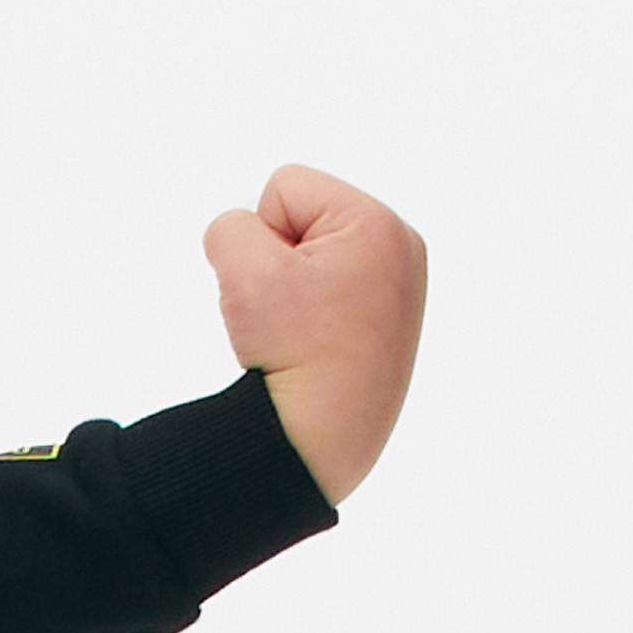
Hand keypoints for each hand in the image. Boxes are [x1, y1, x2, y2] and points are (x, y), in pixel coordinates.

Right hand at [202, 167, 426, 501]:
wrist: (316, 444)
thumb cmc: (288, 355)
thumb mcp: (242, 271)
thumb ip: (230, 228)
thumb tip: (245, 240)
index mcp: (377, 224)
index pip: (282, 188)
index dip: (258, 238)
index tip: (278, 293)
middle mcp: (402, 248)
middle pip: (302, 221)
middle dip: (279, 262)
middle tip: (290, 319)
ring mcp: (401, 288)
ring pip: (313, 260)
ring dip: (291, 291)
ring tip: (302, 337)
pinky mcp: (390, 323)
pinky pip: (331, 294)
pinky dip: (312, 317)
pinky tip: (316, 351)